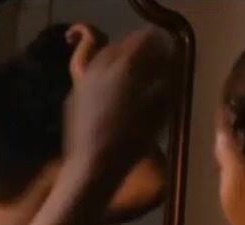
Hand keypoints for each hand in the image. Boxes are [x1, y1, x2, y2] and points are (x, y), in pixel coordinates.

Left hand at [64, 28, 171, 171]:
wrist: (92, 165)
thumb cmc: (131, 141)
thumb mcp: (159, 113)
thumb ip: (166, 85)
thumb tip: (170, 72)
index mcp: (126, 66)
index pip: (145, 39)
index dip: (159, 46)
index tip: (168, 59)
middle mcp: (102, 65)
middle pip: (123, 44)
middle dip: (139, 51)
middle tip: (153, 67)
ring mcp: (85, 78)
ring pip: (104, 56)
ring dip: (121, 61)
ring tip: (133, 78)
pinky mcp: (74, 93)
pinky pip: (92, 73)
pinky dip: (105, 75)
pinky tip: (112, 94)